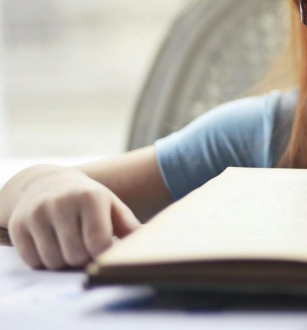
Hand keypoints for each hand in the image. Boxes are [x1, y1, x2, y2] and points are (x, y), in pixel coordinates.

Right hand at [8, 167, 140, 269]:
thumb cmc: (88, 200)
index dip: (103, 254)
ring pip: (53, 261)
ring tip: (69, 245)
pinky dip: (44, 261)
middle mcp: (60, 203)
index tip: (104, 251)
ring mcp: (36, 213)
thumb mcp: (111, 206)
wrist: (47, 183)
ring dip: (64, 262)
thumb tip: (151, 241)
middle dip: (83, 258)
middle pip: (75, 256)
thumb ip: (129, 226)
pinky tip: (51, 245)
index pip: (98, 244)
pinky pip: (33, 261)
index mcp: (90, 197)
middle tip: (85, 248)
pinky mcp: (17, 225)